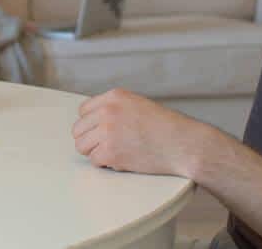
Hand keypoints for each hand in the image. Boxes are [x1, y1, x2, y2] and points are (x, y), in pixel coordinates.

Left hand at [72, 88, 207, 177]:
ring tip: (114, 152)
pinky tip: (122, 160)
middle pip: (78, 129)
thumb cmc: (166, 127)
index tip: (101, 132)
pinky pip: (94, 160)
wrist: (183, 143)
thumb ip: (115, 109)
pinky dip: (106, 164)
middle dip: (90, 139)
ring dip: (95, 152)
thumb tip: (92, 123)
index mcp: (114, 96)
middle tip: (106, 146)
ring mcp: (107, 131)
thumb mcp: (137, 105)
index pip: (83, 110)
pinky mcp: (110, 151)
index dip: (92, 124)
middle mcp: (107, 110)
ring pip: (81, 146)